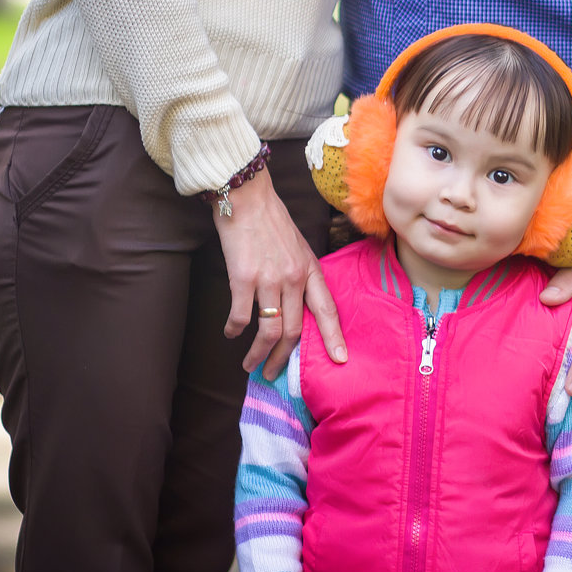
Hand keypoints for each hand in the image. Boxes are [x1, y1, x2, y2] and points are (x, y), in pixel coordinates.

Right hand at [213, 169, 346, 379]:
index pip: (327, 310)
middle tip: (273, 373)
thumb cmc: (271, 222)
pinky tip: (231, 333)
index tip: (340, 360)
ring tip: (250, 365)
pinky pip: (241, 316)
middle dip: (283, 358)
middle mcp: (294, 278)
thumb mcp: (298, 248)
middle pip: (295, 330)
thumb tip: (298, 306)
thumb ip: (301, 276)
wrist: (246, 198)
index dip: (334, 337)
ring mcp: (269, 279)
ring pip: (270, 330)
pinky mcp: (243, 278)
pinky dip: (235, 330)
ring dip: (258, 353)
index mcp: (311, 270)